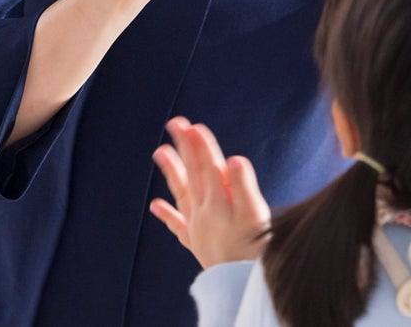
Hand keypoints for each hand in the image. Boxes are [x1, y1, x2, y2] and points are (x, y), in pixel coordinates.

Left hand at [150, 117, 271, 268]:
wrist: (240, 287)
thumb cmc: (254, 251)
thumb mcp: (255, 217)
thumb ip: (243, 187)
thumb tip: (234, 159)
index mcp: (219, 201)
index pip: (209, 165)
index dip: (201, 145)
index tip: (192, 125)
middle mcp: (205, 211)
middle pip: (193, 173)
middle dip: (185, 148)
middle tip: (175, 123)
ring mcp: (198, 227)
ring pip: (183, 193)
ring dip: (172, 172)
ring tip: (159, 152)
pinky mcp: (197, 243)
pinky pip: (179, 226)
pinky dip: (167, 215)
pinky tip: (155, 205)